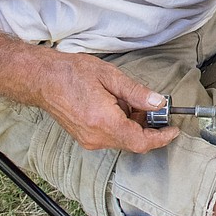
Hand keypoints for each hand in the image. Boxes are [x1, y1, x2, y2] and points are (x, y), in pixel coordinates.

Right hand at [37, 51, 178, 152]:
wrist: (42, 79)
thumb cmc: (72, 73)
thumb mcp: (110, 76)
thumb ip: (137, 92)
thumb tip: (158, 103)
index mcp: (103, 122)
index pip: (140, 141)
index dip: (161, 138)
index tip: (173, 130)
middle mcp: (95, 136)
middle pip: (133, 142)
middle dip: (149, 127)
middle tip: (156, 107)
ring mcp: (88, 139)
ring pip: (123, 139)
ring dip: (135, 125)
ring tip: (132, 101)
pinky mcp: (84, 137)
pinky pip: (111, 137)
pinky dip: (123, 125)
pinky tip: (120, 106)